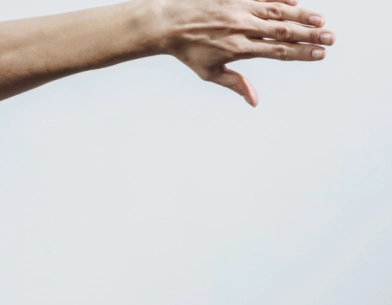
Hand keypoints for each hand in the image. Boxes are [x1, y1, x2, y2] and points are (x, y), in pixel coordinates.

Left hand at [146, 0, 334, 105]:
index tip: (320, 55)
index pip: (278, 52)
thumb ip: (235, 84)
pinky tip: (297, 0)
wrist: (167, 23)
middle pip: (283, 32)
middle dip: (310, 36)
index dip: (301, 54)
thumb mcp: (209, 72)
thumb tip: (255, 101)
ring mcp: (239, 8)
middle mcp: (242, 27)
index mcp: (238, 48)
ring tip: (321, 21)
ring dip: (302, 15)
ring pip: (277, 11)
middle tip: (332, 38)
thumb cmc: (188, 50)